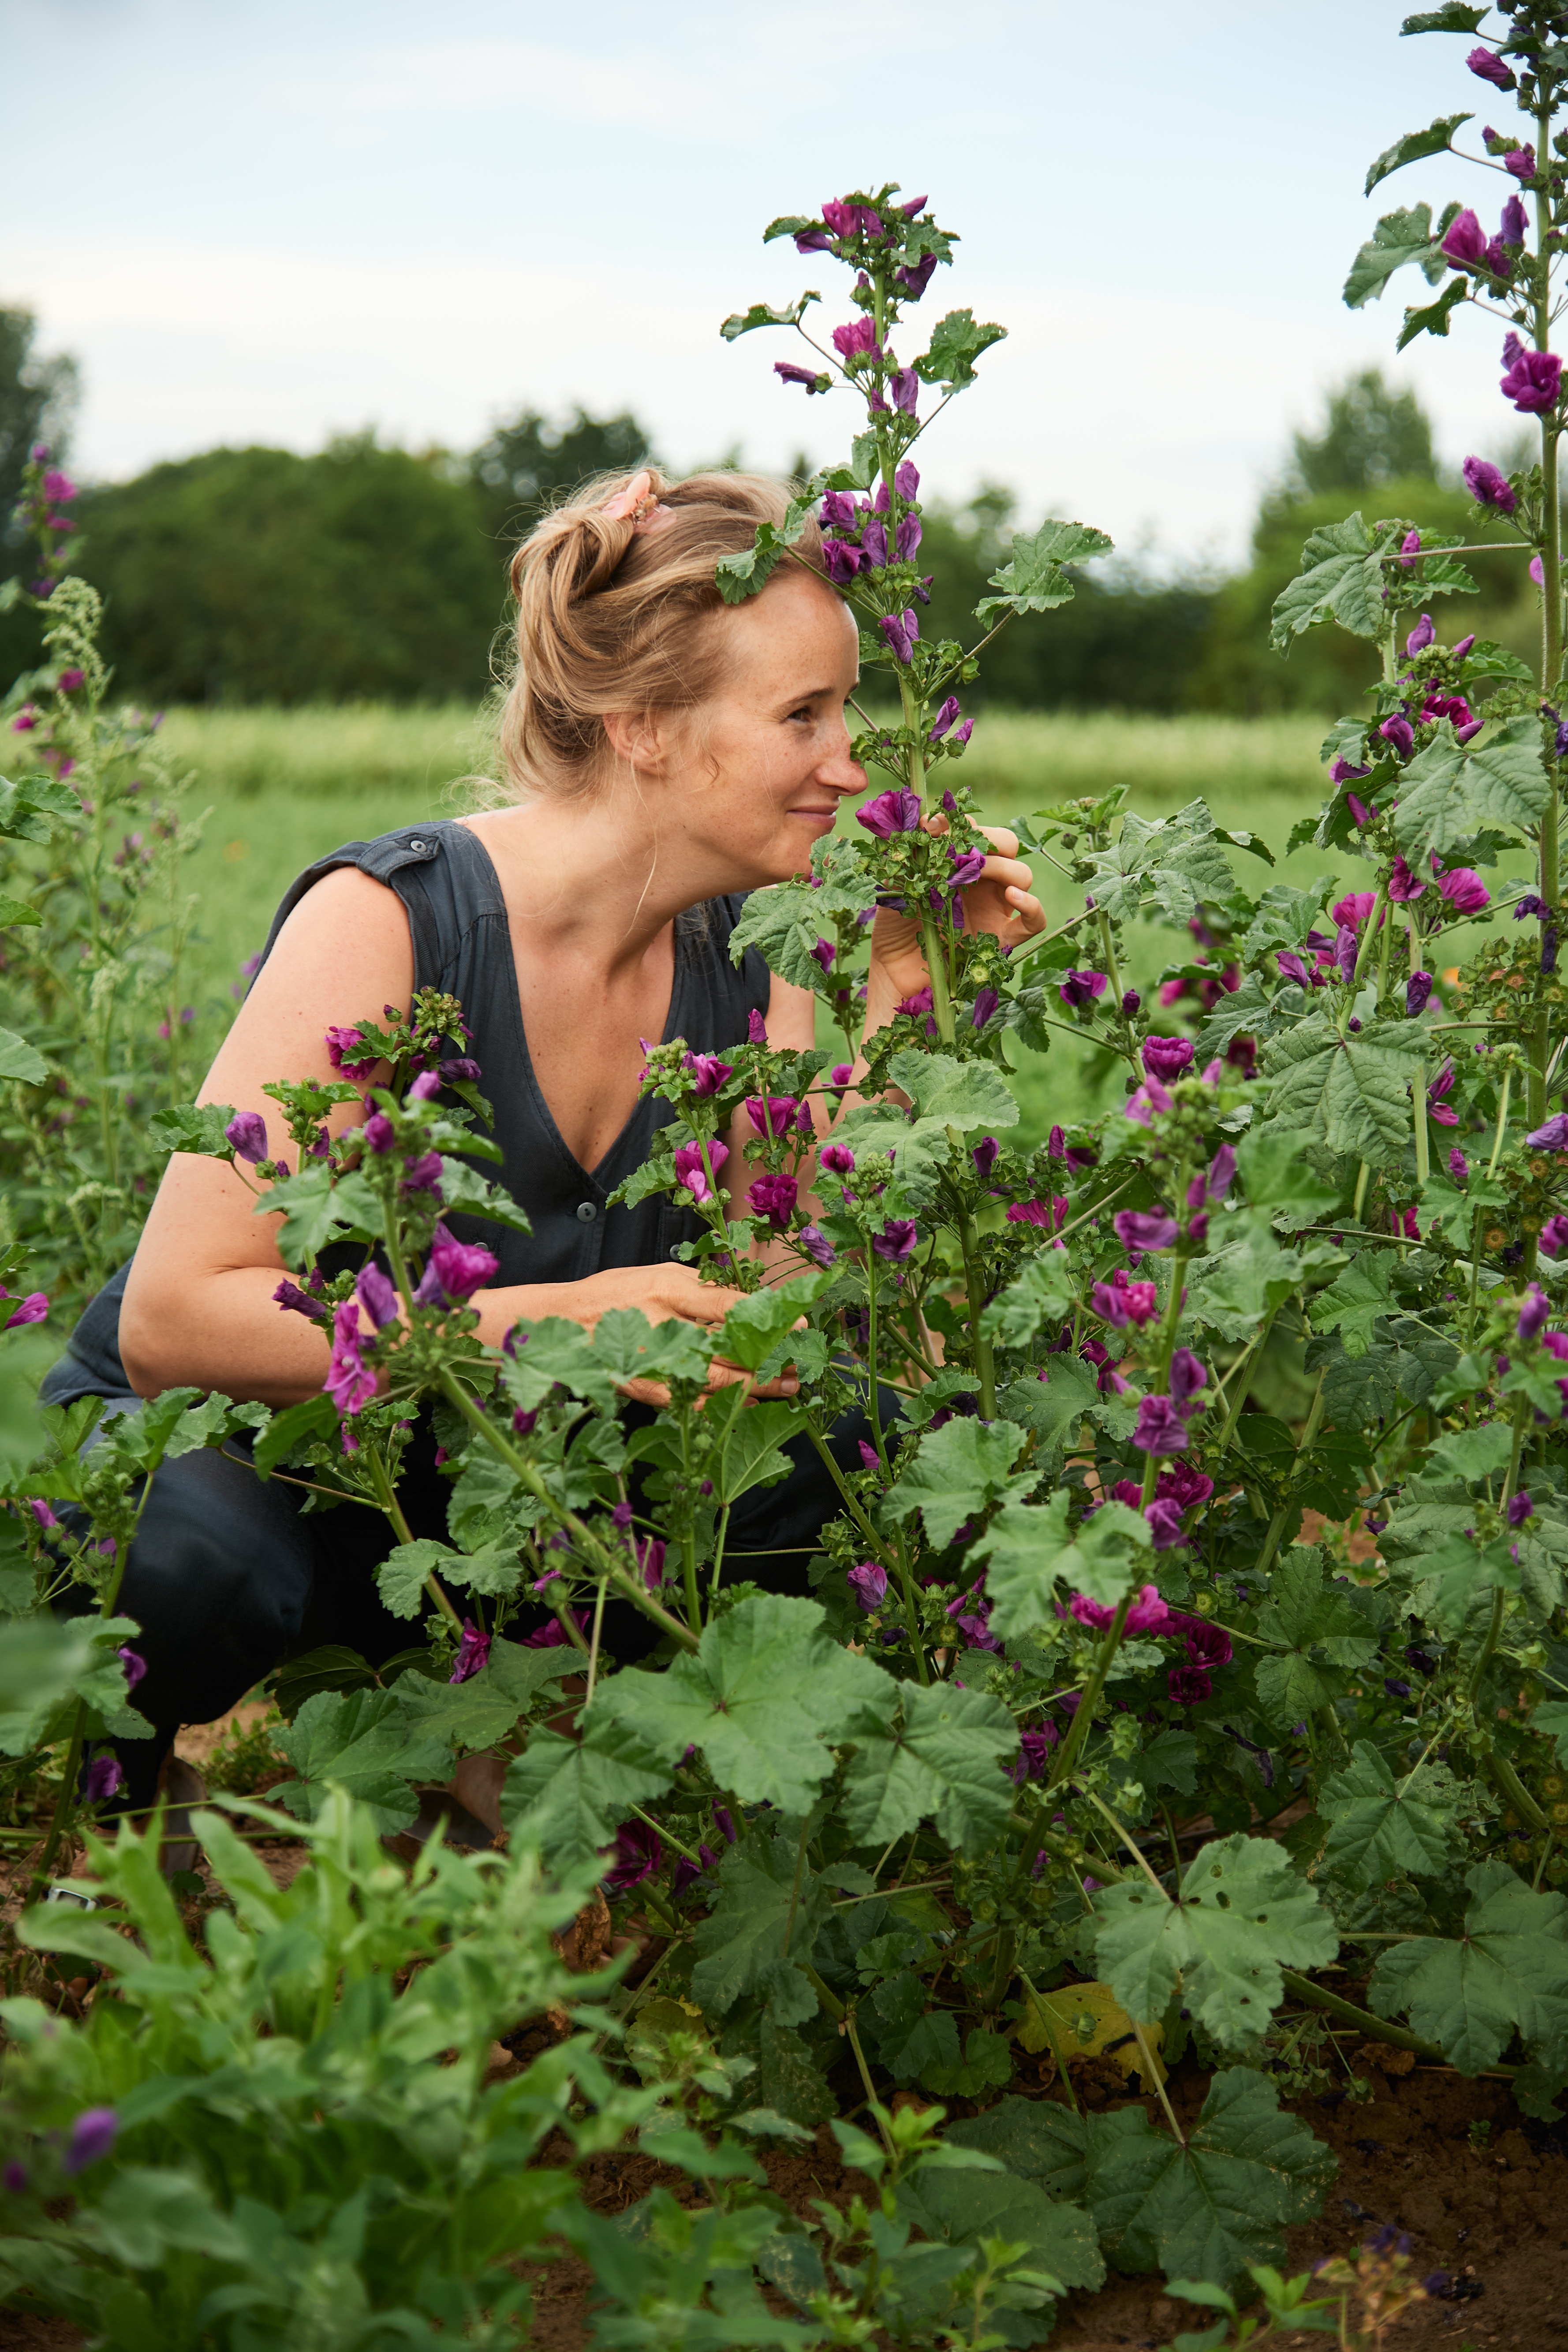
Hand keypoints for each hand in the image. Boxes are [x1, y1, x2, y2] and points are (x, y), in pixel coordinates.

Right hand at [538, 1262, 799, 1409]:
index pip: (729, 1304)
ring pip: (714, 1380)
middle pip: (728, 1348)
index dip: (770, 1317)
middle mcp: (662, 1323)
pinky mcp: (643, 1388)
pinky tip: (744, 1407)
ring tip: (785, 1388)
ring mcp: (652, 1360)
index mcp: (668, 1288)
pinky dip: (720, 1406)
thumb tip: (750, 1300)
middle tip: (800, 1366)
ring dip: (754, 1387)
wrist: (558, 1323)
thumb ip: (702, 1286)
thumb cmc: (615, 1293)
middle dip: (770, 1359)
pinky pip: (689, 1402)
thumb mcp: (657, 1273)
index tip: (803, 1323)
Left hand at [867, 818, 1045, 1009]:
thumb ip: (913, 852)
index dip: (965, 823)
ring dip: (1005, 868)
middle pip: (1007, 847)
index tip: (941, 826)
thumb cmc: (894, 926)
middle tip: (966, 852)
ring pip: (1022, 876)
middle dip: (991, 841)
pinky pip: (1034, 920)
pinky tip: (1012, 896)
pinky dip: (1031, 904)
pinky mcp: (1003, 939)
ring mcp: (995, 909)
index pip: (977, 831)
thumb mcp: (898, 883)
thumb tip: (928, 818)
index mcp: (958, 864)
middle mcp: (981, 882)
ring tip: (979, 874)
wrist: (893, 971)